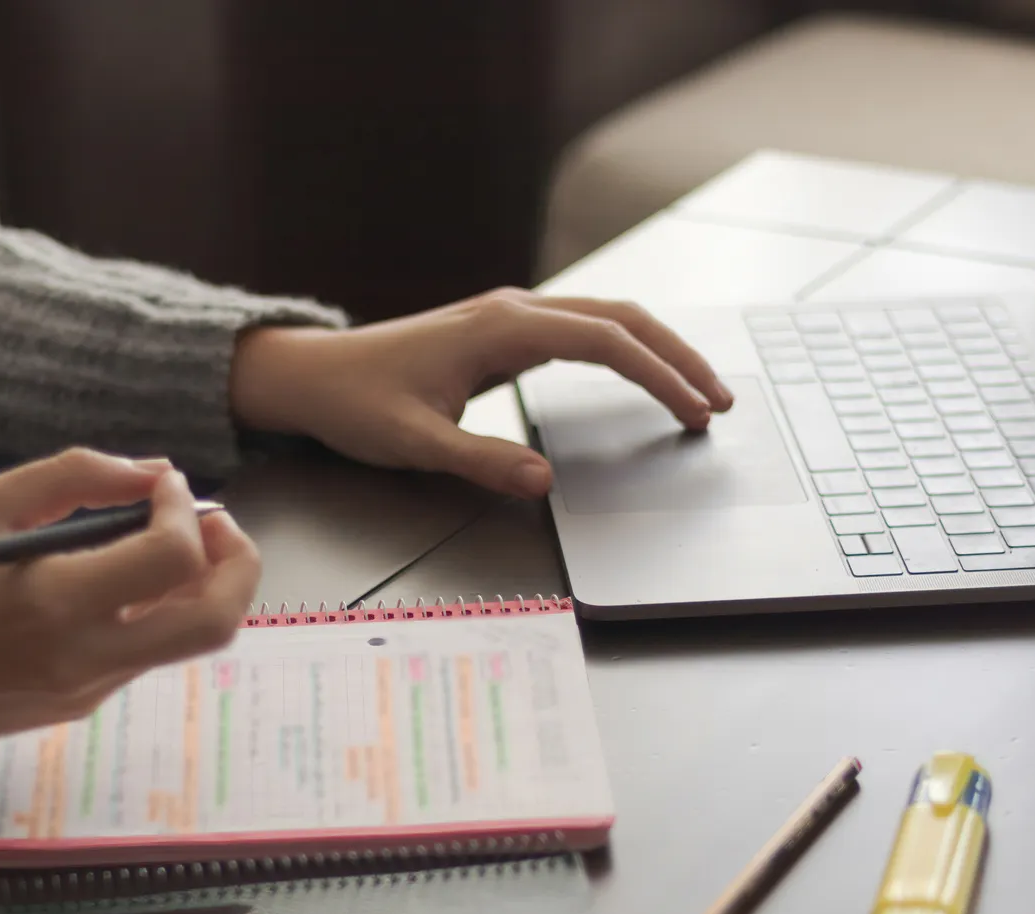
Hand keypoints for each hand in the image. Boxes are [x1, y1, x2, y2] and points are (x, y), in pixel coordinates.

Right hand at [0, 449, 259, 763]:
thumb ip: (74, 479)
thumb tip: (154, 472)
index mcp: (53, 601)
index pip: (173, 559)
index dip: (187, 511)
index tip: (166, 486)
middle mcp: (82, 657)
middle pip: (215, 622)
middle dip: (239, 563)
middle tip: (216, 522)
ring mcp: (85, 692)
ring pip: (185, 642)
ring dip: (201, 587)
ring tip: (174, 542)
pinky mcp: (76, 709)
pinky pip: (142, 656)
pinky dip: (156, 612)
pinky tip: (123, 581)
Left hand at [228, 288, 731, 497]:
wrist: (313, 375)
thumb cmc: (356, 404)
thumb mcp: (414, 443)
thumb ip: (481, 461)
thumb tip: (545, 481)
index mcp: (500, 328)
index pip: (606, 342)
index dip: (659, 375)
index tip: (695, 410)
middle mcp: (513, 310)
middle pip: (622, 318)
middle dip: (678, 357)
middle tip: (722, 402)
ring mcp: (511, 317)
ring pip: (608, 319)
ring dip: (659, 352)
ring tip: (699, 394)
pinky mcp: (505, 333)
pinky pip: (584, 332)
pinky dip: (627, 352)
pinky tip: (646, 377)